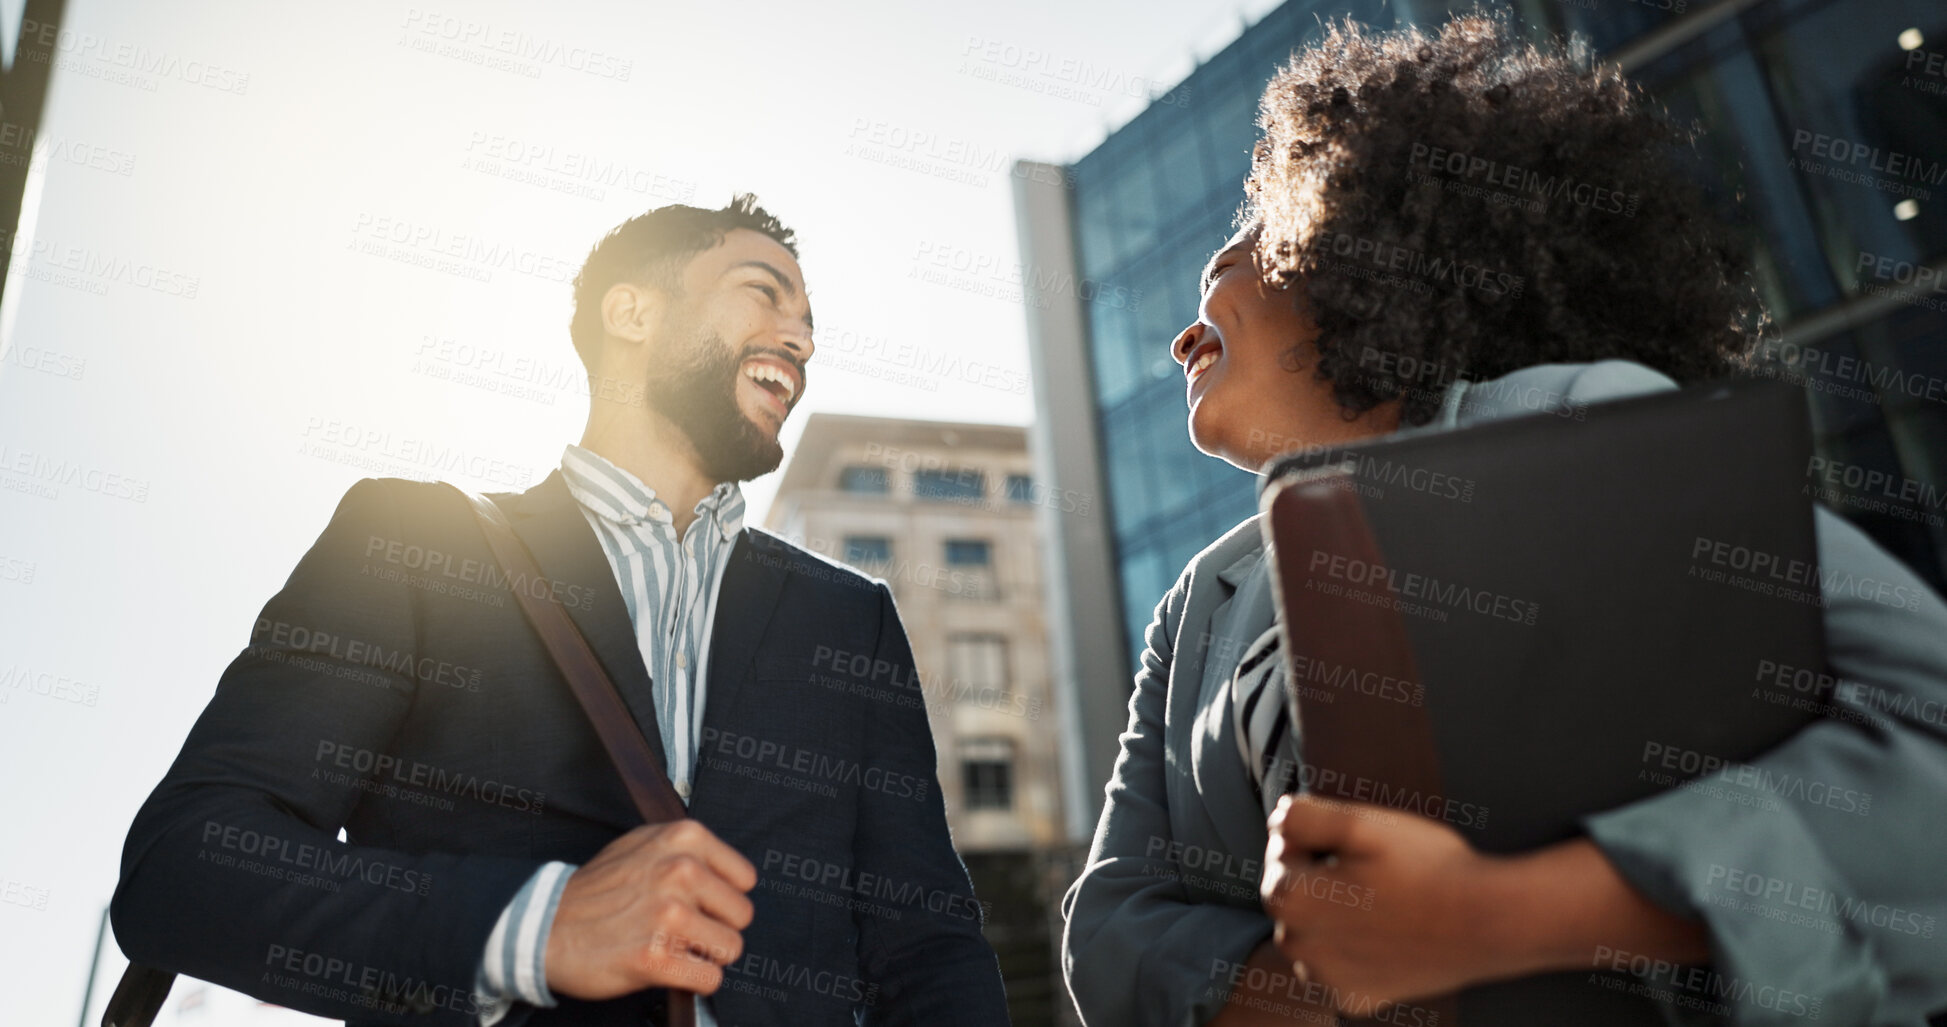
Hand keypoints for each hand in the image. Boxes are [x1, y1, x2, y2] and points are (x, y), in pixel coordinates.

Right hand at [545, 820, 757, 999]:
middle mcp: (681, 872)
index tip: (699, 904)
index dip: (722, 898)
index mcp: (684, 839)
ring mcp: (669, 916)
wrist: (546, 928)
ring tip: (673, 947)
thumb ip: (688, 851)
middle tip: (683, 930)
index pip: (744, 880)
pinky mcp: (656, 958)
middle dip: (716, 928)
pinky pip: (710, 979)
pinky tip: (668, 968)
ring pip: (730, 948)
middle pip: (741, 916)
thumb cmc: (597, 890)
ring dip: (705, 955)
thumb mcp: (642, 844)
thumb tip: (731, 875)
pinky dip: (693, 981)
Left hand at [1260, 793, 1517, 1011]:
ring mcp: (1329, 980)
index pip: (1278, 858)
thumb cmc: (1428, 867)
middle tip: (1366, 871)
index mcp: (1294, 901)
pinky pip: (1336, 971)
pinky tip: (1382, 935)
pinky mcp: (1357, 1000)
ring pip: (1309, 939)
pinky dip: (1349, 955)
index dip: (1309, 843)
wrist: (1489, 921)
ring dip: (1328, 919)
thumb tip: (1277, 819)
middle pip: (1290, 902)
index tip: (1345, 843)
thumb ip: (1304, 817)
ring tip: (1376, 902)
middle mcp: (1302, 950)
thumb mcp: (1362, 823)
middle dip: (1315, 882)